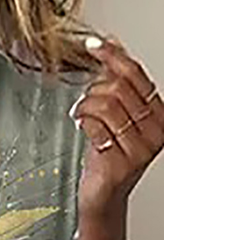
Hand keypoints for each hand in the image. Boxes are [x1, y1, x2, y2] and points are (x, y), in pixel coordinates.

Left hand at [69, 35, 163, 217]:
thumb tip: (114, 43)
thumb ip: (117, 82)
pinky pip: (96, 127)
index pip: (137, 75)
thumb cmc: (108, 156)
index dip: (113, 56)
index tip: (94, 45)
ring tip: (81, 115)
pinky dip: (83, 123)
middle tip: (85, 102)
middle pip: (119, 88)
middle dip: (93, 90)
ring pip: (106, 105)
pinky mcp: (121, 162)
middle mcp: (155, 131)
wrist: (103, 196)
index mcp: (159, 115)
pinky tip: (82, 128)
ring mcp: (140, 148)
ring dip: (85, 106)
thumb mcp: (116, 115)